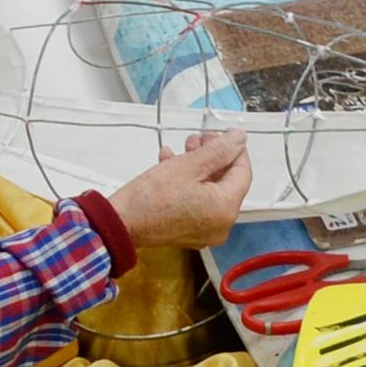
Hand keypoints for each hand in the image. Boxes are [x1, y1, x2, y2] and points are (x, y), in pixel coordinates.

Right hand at [107, 132, 252, 248]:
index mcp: (226, 209)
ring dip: (198, 166)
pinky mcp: (190, 232)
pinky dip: (189, 183)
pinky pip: (197, 202)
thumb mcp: (189, 165)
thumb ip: (219, 150)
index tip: (222, 134)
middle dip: (212, 156)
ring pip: (210, 190)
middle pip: (225, 181)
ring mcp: (206, 231)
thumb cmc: (152, 197)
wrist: (121, 223)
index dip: (234, 150)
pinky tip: (170, 164)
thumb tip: (239, 139)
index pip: (243, 172)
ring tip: (181, 149)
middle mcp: (221, 224)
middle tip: (197, 139)